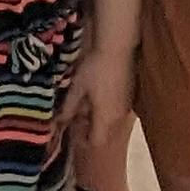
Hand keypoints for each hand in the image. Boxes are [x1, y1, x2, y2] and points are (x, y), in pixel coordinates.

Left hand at [63, 46, 134, 174]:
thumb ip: (68, 108)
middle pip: (104, 133)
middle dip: (89, 127)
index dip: (83, 140)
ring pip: (110, 122)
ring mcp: (127, 107)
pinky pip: (117, 111)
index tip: (72, 129)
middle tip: (76, 113)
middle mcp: (118, 117)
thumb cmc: (95, 69)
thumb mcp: (77, 88)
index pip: (96, 141)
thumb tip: (58, 123)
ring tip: (85, 100)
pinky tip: (99, 92)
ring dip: (98, 117)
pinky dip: (107, 108)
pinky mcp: (131, 96)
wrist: (118, 48)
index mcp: (105, 118)